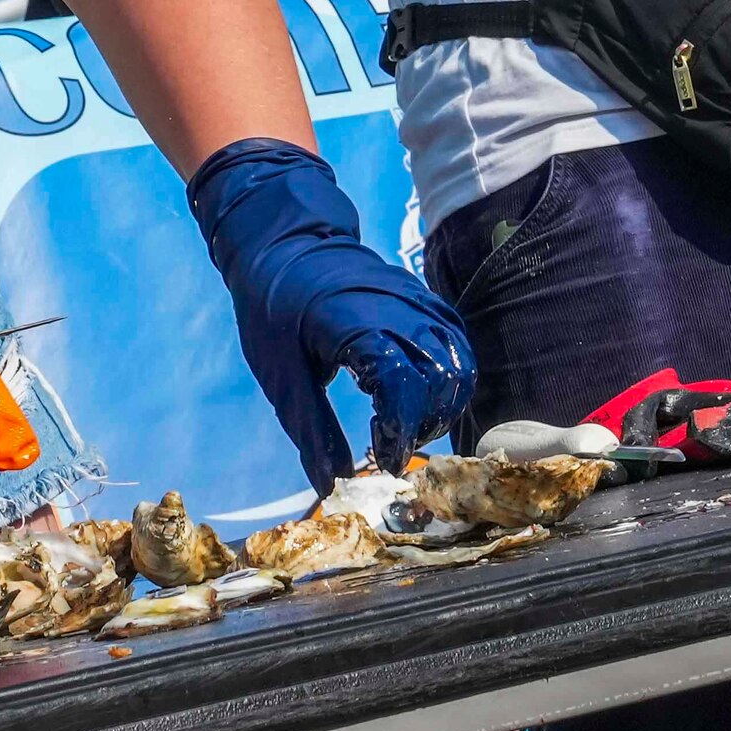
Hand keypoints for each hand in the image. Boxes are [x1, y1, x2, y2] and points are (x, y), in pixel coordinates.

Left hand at [186, 138, 476, 480]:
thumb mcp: (281, 377)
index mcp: (355, 325)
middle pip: (442, 378)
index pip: (403, 385)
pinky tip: (420, 395)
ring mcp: (416, 299)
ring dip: (442, 403)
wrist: (282, 245)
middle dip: (424, 423)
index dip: (401, 431)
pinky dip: (449, 376)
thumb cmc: (273, 309)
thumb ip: (312, 431)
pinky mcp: (424, 298)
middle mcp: (397, 309)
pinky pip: (455, 342)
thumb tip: (332, 486)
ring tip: (405, 422)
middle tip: (391, 442)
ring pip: (458, 362)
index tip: (384, 459)